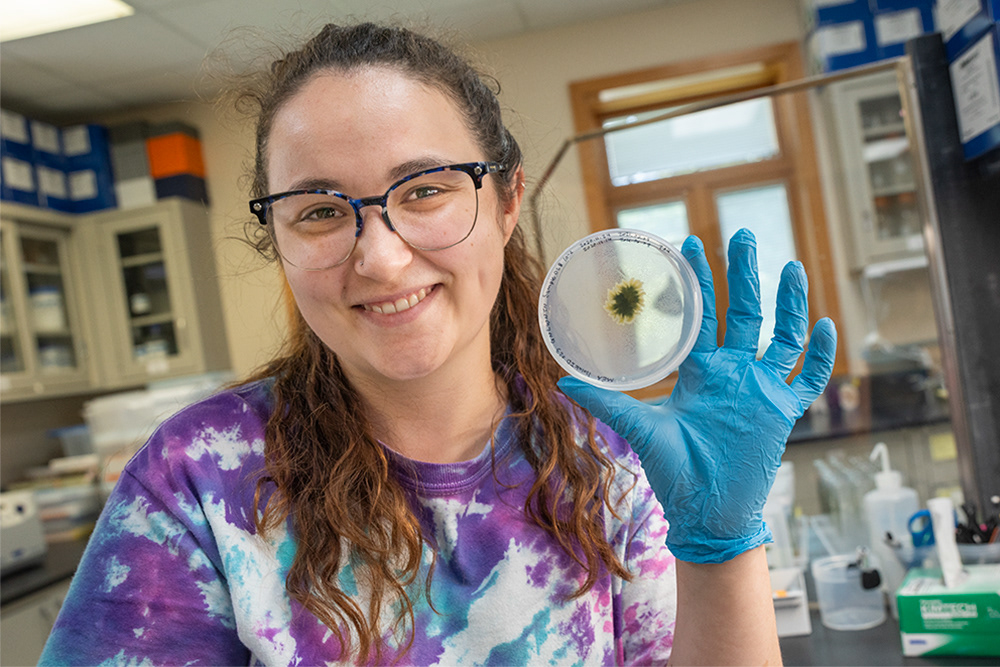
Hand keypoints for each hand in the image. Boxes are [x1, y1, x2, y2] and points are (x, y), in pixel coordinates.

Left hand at [558, 229, 835, 562]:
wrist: (706, 512)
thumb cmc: (674, 472)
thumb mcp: (641, 429)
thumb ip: (607, 403)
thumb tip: (563, 380)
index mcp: (700, 371)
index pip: (700, 316)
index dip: (697, 282)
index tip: (690, 245)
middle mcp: (733, 373)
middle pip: (744, 313)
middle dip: (744, 274)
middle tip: (744, 234)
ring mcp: (761, 390)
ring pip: (781, 337)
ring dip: (788, 304)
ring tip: (791, 267)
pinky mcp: (783, 412)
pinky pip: (808, 379)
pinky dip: (819, 356)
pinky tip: (826, 325)